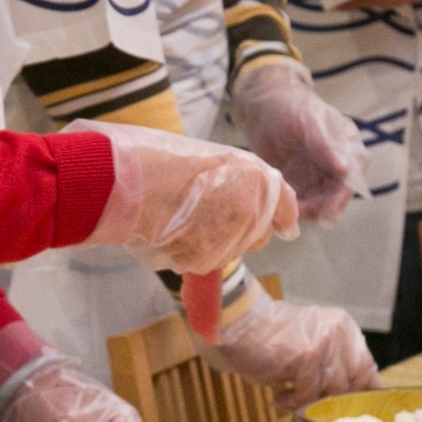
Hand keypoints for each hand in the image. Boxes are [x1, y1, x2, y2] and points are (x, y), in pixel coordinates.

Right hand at [77, 121, 296, 272]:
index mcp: (257, 177)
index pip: (284, 205)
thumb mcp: (215, 158)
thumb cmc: (165, 160)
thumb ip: (243, 182)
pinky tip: (170, 232)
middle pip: (256, 237)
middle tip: (203, 214)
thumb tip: (264, 213)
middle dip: (238, 232)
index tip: (285, 228)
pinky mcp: (206, 258)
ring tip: (181, 219)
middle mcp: (252, 210)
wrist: (136, 179)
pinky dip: (186, 253)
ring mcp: (230, 238)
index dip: (283, 218)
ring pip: (228, 253)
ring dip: (211, 244)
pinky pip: (201, 263)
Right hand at [207, 286, 375, 412]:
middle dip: (336, 400)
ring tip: (288, 400)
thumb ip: (334, 361)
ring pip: (333, 390)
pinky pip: (308, 394)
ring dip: (310, 402)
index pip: (368, 367)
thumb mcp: (312, 344)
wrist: (241, 324)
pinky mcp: (307, 356)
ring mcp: (325, 344)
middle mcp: (340, 333)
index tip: (347, 408)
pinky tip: (278, 398)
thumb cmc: (272, 339)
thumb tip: (351, 395)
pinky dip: (292, 402)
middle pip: (355, 382)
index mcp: (345, 328)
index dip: (360, 392)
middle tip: (314, 406)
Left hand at [226, 63, 360, 223]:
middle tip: (301, 213)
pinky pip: (301, 202)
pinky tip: (280, 208)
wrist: (262, 106)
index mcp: (348, 147)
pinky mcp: (300, 184)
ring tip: (288, 210)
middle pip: (336, 196)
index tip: (328, 212)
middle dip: (322, 209)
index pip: (352, 178)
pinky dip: (293, 208)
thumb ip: (326, 147)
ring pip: (319, 204)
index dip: (342, 197)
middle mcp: (337, 165)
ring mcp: (318, 176)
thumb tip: (346, 170)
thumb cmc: (290, 106)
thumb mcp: (310, 123)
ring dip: (306, 211)